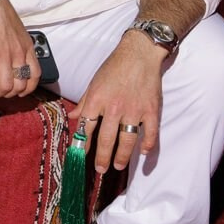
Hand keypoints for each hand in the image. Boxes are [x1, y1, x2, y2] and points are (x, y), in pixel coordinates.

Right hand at [0, 0, 42, 100]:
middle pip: (20, 84)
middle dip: (12, 93)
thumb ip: (19, 46)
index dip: (29, 88)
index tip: (22, 91)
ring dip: (0, 93)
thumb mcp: (18, 31)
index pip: (35, 75)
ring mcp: (4, 56)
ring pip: (6, 85)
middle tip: (5, 93)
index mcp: (27, 47)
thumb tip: (15, 59)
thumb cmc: (0, 15)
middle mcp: (18, 54)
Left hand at [69, 33, 164, 175]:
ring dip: (122, 156)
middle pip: (106, 139)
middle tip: (101, 169)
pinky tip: (142, 153)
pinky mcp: (151, 110)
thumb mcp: (94, 83)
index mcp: (97, 100)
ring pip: (127, 140)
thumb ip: (84, 102)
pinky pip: (150, 132)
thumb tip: (73, 118)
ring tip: (117, 165)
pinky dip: (147, 144)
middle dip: (102, 157)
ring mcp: (134, 110)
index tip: (81, 155)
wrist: (139, 53)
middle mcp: (114, 107)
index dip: (84, 143)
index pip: (87, 127)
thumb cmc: (114, 67)